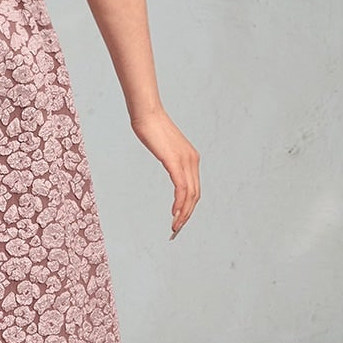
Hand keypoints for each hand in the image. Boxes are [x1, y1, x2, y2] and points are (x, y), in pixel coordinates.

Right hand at [130, 107, 199, 240]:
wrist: (146, 113)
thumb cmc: (151, 127)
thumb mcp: (163, 146)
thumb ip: (169, 157)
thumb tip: (168, 162)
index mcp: (191, 158)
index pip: (194, 188)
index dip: (188, 206)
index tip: (179, 219)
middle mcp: (192, 160)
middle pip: (195, 195)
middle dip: (187, 214)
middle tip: (177, 229)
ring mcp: (185, 161)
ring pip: (190, 194)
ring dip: (183, 213)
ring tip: (175, 226)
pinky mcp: (175, 161)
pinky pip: (182, 188)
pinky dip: (180, 203)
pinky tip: (175, 213)